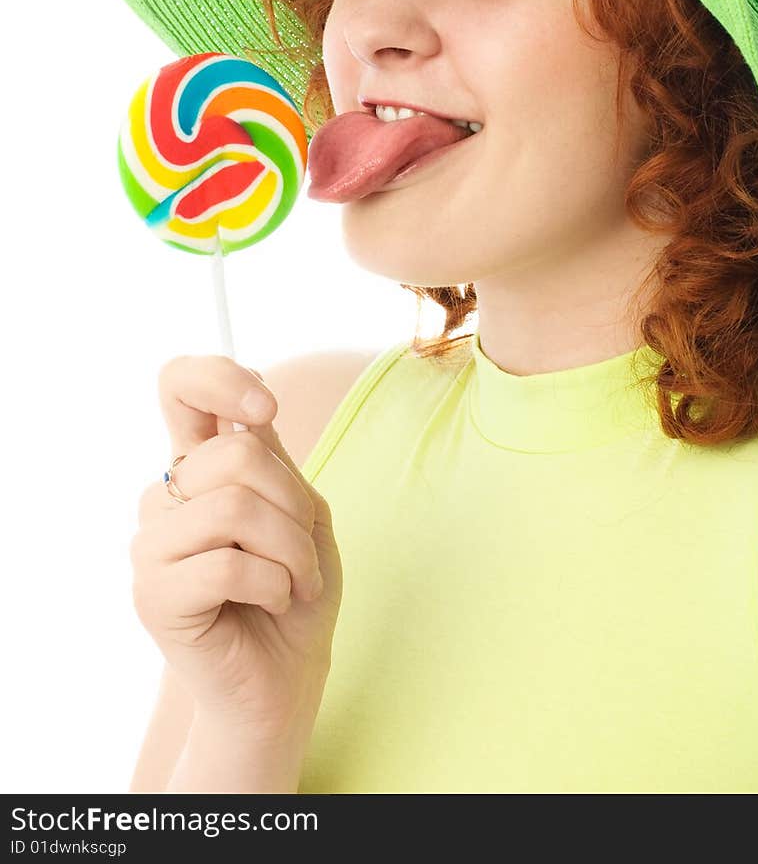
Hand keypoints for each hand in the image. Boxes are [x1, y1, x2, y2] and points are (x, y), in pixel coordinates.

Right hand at [130, 355, 341, 740]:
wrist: (288, 681)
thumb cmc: (297, 592)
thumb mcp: (303, 512)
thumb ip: (273, 462)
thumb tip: (249, 418)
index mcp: (200, 466)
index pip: (179, 385)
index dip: (220, 378)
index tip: (266, 409)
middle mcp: (166, 497)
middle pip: (236, 454)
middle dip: (295, 504)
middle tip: (304, 550)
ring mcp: (152, 545)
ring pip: (235, 507)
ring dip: (291, 549)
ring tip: (296, 582)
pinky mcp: (153, 595)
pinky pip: (228, 563)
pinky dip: (275, 584)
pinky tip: (274, 602)